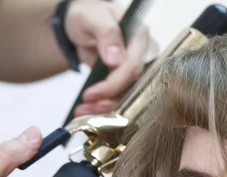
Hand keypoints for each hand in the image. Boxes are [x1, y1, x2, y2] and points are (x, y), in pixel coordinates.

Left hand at [64, 0, 158, 115]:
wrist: (82, 25)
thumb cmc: (88, 16)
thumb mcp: (92, 18)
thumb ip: (106, 34)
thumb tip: (116, 60)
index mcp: (140, 37)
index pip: (134, 66)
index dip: (114, 83)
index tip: (91, 94)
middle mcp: (145, 55)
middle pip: (135, 86)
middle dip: (110, 101)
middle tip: (87, 108)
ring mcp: (138, 70)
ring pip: (130, 96)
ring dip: (106, 108)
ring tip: (83, 111)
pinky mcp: (129, 81)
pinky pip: (122, 98)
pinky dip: (104, 107)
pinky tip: (88, 110)